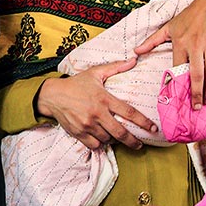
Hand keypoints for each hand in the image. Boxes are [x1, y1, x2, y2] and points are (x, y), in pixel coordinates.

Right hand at [34, 60, 156, 150]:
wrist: (52, 95)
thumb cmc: (76, 83)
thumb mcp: (95, 73)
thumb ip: (115, 67)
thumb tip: (134, 60)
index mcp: (104, 98)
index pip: (128, 112)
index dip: (143, 122)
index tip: (153, 128)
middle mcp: (97, 113)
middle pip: (120, 133)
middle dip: (133, 141)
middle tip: (140, 145)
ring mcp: (87, 125)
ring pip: (107, 139)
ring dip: (114, 140)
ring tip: (116, 136)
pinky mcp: (79, 133)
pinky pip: (95, 144)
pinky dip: (100, 143)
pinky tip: (102, 138)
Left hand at [134, 0, 205, 108]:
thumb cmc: (188, 18)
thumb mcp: (168, 27)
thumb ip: (152, 41)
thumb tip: (136, 52)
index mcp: (180, 43)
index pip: (179, 68)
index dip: (180, 84)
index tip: (181, 98)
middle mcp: (195, 45)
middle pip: (196, 74)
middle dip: (197, 93)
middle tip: (197, 107)